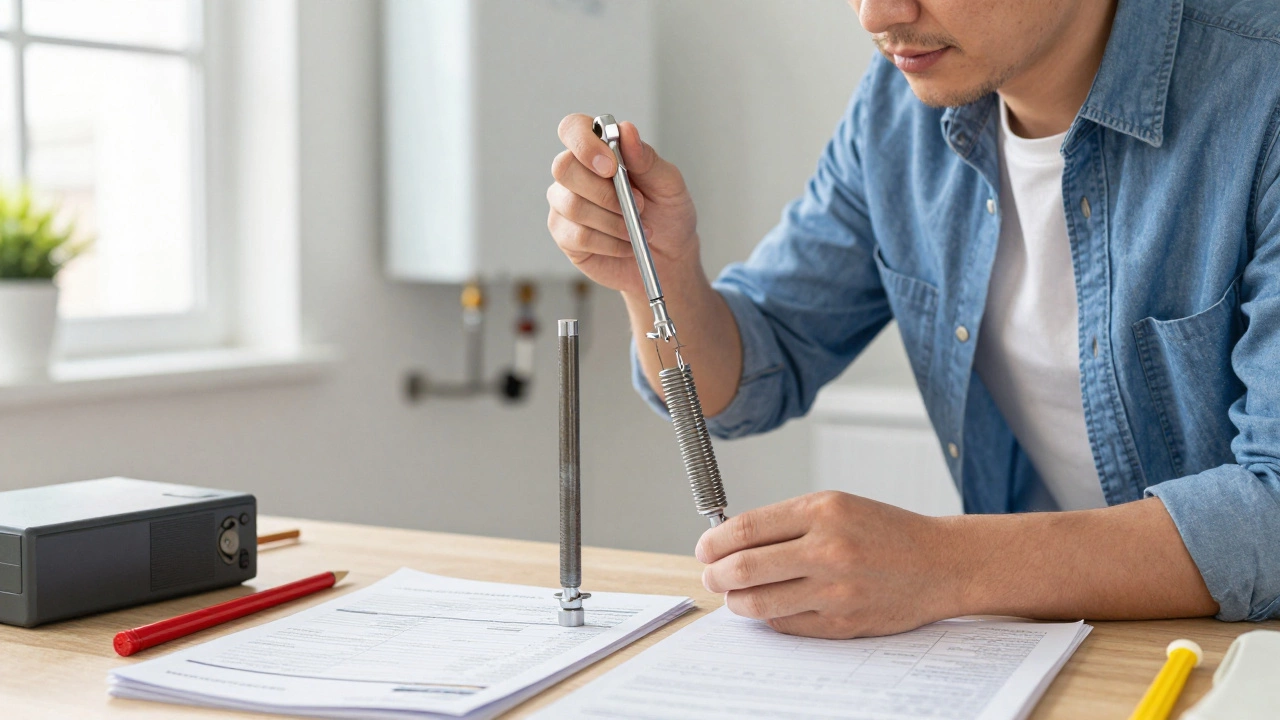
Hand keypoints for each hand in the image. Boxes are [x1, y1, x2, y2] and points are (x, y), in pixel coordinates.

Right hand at [547, 114, 699, 294]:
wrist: (669, 257)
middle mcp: (576, 173)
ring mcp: (565, 204)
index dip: (584, 143)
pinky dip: (609, 242)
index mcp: (599, 150)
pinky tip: (625, 244)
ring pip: (572, 205)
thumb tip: (626, 131)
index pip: (573, 129)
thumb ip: (647, 158)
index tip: (611, 166)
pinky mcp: (565, 236)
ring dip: (613, 220)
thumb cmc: (668, 215)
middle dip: (604, 191)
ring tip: (636, 228)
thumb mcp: (669, 184)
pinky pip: (578, 236)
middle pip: (563, 168)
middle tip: (639, 204)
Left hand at [696, 491, 962, 637]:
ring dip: (736, 601)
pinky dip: (769, 616)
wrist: (940, 563)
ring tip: (734, 595)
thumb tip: (729, 541)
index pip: (747, 529)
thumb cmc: (883, 531)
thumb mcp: (835, 506)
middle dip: (716, 574)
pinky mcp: (842, 624)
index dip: (715, 541)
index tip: (704, 548)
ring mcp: (835, 591)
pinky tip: (770, 606)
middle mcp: (828, 550)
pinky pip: (786, 624)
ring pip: (759, 603)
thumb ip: (785, 522)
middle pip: (745, 569)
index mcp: (822, 511)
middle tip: (711, 575)